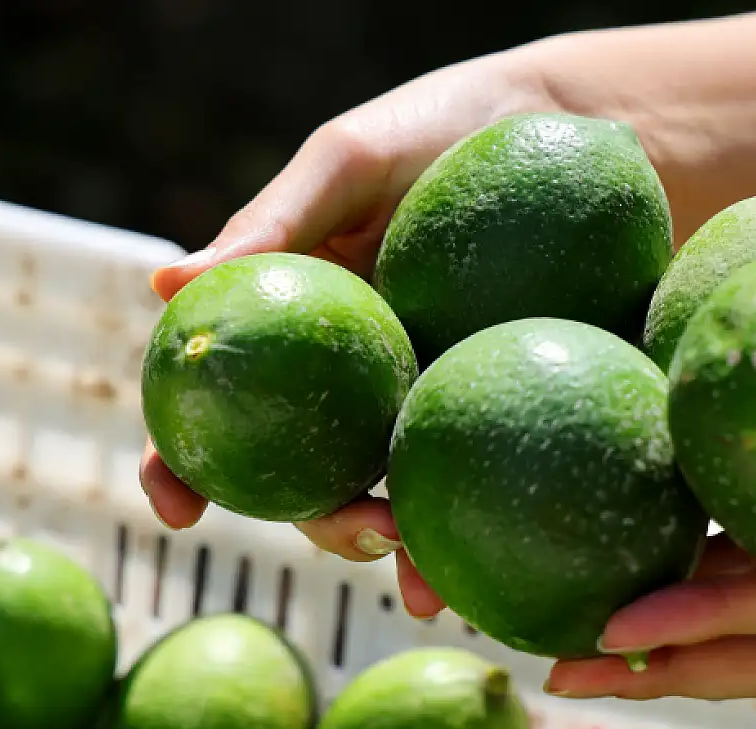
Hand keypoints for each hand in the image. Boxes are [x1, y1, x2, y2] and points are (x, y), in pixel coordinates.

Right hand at [140, 46, 556, 582]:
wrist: (590, 131)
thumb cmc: (448, 128)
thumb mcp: (351, 163)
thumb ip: (271, 224)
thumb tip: (164, 287)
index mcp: (302, 333)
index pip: (221, 407)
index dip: (182, 466)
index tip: (176, 512)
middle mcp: (355, 385)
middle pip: (305, 478)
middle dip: (316, 523)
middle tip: (353, 529)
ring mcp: (426, 409)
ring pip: (389, 502)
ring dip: (393, 548)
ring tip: (421, 565)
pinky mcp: (502, 418)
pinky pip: (478, 486)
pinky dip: (466, 537)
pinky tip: (476, 574)